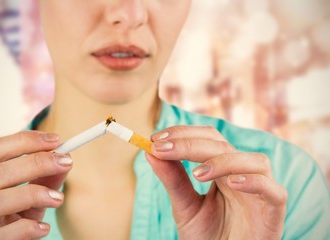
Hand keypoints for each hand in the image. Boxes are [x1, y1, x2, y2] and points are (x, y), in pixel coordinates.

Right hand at [0, 131, 71, 239]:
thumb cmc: (17, 223)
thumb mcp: (33, 198)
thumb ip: (47, 178)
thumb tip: (66, 157)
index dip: (23, 141)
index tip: (56, 140)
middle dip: (35, 162)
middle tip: (66, 162)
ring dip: (32, 194)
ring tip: (58, 198)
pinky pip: (1, 236)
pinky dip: (26, 228)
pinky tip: (43, 228)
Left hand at [147, 126, 287, 239]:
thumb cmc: (208, 237)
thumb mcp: (185, 206)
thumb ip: (173, 180)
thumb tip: (149, 152)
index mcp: (223, 170)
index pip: (208, 139)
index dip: (184, 134)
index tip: (155, 138)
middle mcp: (242, 174)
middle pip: (224, 145)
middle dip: (191, 144)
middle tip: (162, 148)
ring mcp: (261, 192)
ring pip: (254, 161)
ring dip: (223, 160)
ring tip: (197, 173)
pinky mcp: (273, 213)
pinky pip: (274, 190)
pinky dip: (255, 182)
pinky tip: (232, 183)